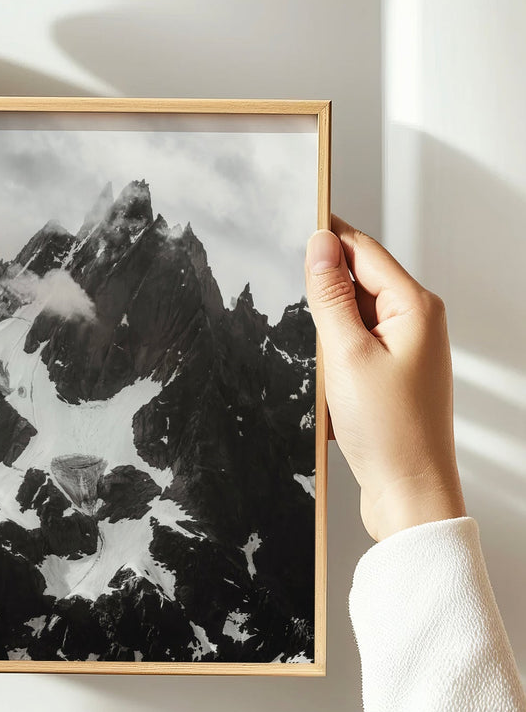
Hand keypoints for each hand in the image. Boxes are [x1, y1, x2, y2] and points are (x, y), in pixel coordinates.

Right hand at [305, 217, 465, 541]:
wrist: (409, 493)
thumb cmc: (389, 431)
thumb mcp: (346, 355)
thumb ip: (330, 296)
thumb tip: (320, 245)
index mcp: (415, 308)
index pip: (363, 251)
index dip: (327, 236)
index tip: (293, 219)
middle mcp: (417, 323)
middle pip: (356, 283)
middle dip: (322, 296)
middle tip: (299, 315)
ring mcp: (406, 350)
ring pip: (351, 319)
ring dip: (326, 336)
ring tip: (324, 372)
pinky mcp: (392, 375)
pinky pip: (353, 349)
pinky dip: (333, 361)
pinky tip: (328, 389)